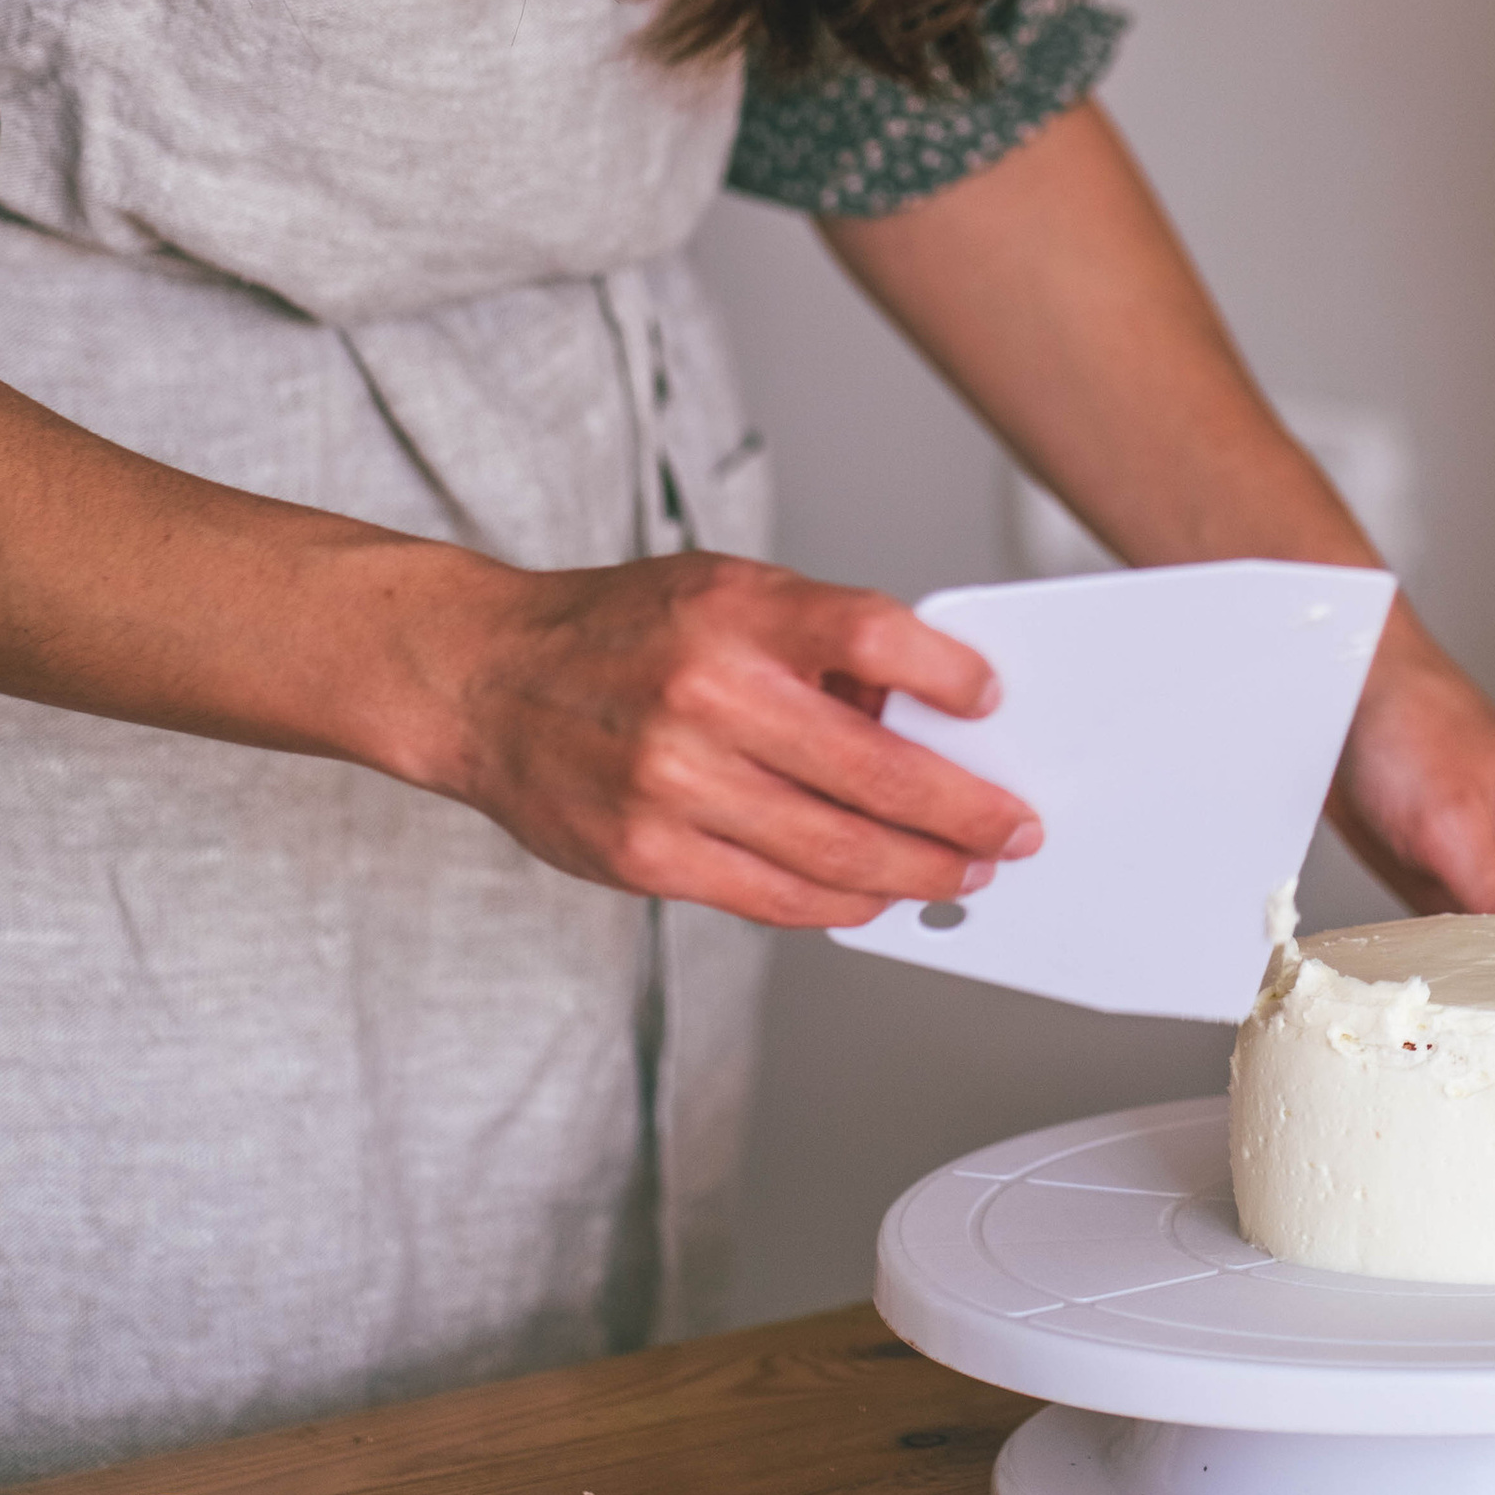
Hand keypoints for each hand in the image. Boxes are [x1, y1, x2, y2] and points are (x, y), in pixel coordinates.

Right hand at [435, 549, 1044, 928]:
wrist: (483, 679)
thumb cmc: (617, 631)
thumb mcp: (723, 591)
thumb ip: (815, 641)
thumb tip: (915, 708)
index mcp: (734, 612)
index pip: (871, 633)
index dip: (945, 673)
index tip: (989, 701)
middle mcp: (706, 694)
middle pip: (872, 766)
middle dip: (962, 809)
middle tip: (1011, 826)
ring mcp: (674, 782)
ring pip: (832, 849)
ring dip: (917, 871)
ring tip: (962, 872)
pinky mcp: (647, 854)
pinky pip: (772, 895)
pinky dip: (838, 902)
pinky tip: (875, 897)